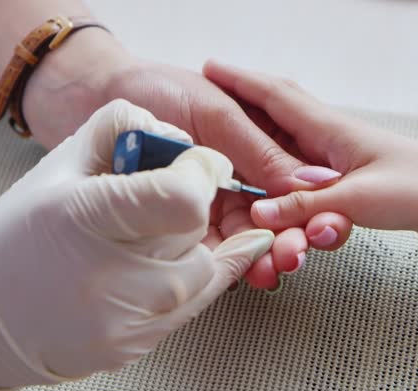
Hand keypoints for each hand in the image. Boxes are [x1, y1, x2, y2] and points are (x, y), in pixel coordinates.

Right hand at [0, 100, 273, 390]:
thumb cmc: (18, 238)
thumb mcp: (58, 167)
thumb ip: (119, 131)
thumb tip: (179, 138)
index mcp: (85, 217)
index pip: (182, 197)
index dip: (203, 173)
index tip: (199, 166)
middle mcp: (110, 276)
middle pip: (196, 228)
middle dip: (194, 204)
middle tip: (168, 198)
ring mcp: (126, 320)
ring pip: (205, 267)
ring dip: (193, 244)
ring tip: (156, 236)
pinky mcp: (137, 345)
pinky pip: (198, 302)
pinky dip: (198, 274)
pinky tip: (188, 257)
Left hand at [21, 30, 351, 288]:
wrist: (97, 98)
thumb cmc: (161, 91)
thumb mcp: (217, 113)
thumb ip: (258, 149)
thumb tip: (310, 180)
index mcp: (258, 146)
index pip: (294, 182)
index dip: (310, 206)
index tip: (319, 228)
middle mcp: (240, 177)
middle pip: (276, 215)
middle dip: (289, 240)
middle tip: (292, 257)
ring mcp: (213, 201)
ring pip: (248, 236)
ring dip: (263, 256)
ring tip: (271, 271)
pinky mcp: (185, 222)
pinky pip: (213, 245)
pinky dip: (229, 260)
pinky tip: (244, 272)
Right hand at [203, 61, 417, 238]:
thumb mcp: (355, 200)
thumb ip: (304, 206)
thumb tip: (259, 214)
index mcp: (330, 128)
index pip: (276, 95)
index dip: (240, 81)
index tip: (211, 70)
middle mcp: (327, 134)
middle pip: (276, 106)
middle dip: (243, 95)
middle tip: (213, 87)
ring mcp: (331, 151)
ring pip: (284, 130)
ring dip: (256, 118)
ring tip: (231, 109)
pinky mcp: (337, 170)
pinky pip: (294, 155)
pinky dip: (273, 150)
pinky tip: (265, 153)